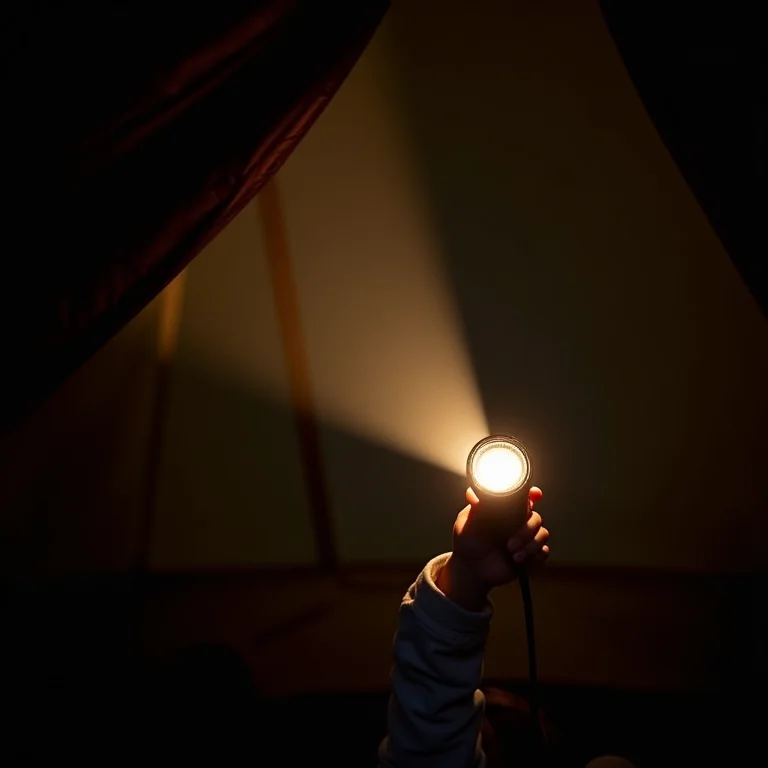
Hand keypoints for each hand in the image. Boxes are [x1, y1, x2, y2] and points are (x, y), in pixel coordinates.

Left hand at [436, 486, 548, 610]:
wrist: (471, 569)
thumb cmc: (467, 543)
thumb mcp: (467, 524)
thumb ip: (473, 510)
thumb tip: (472, 493)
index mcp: (505, 511)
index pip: (524, 498)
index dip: (533, 494)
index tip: (536, 494)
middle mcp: (517, 522)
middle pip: (536, 517)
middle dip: (526, 530)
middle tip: (509, 543)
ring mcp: (525, 538)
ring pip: (542, 534)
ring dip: (531, 545)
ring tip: (513, 555)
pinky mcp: (530, 555)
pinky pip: (544, 552)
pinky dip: (536, 555)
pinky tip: (520, 560)